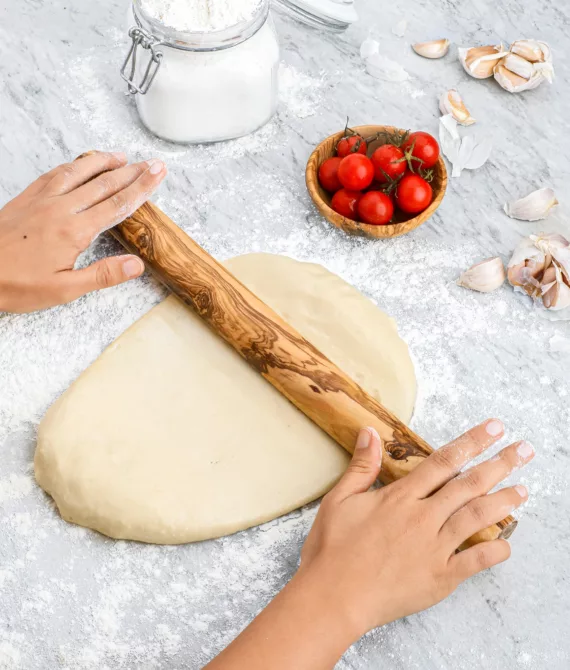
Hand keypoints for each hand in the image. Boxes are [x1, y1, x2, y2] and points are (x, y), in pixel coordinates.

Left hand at [0, 151, 166, 312]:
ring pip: (79, 172)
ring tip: (122, 156)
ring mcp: (42, 200)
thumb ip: (102, 275)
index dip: (141, 188)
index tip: (158, 174)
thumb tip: (136, 265)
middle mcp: (60, 208)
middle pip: (104, 184)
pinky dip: (73, 165)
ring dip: (103, 162)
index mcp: (74, 231)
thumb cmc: (16, 284)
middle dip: (132, 172)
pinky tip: (80, 164)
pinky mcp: (27, 198)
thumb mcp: (63, 290)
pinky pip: (55, 174)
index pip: (117, 205)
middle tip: (153, 163)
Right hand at [206, 420, 532, 669]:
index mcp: (400, 497)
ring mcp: (434, 549)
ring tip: (523, 490)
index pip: (443, 462)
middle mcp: (423, 518)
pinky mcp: (438, 578)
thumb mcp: (339, 499)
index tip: (494, 428)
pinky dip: (493, 553)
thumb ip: (361, 466)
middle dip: (499, 464)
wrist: (332, 597)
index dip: (471, 442)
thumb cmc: (332, 548)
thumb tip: (371, 432)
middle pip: (468, 485)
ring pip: (476, 518)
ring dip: (503, 502)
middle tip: (523, 451)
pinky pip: (473, 563)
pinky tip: (507, 546)